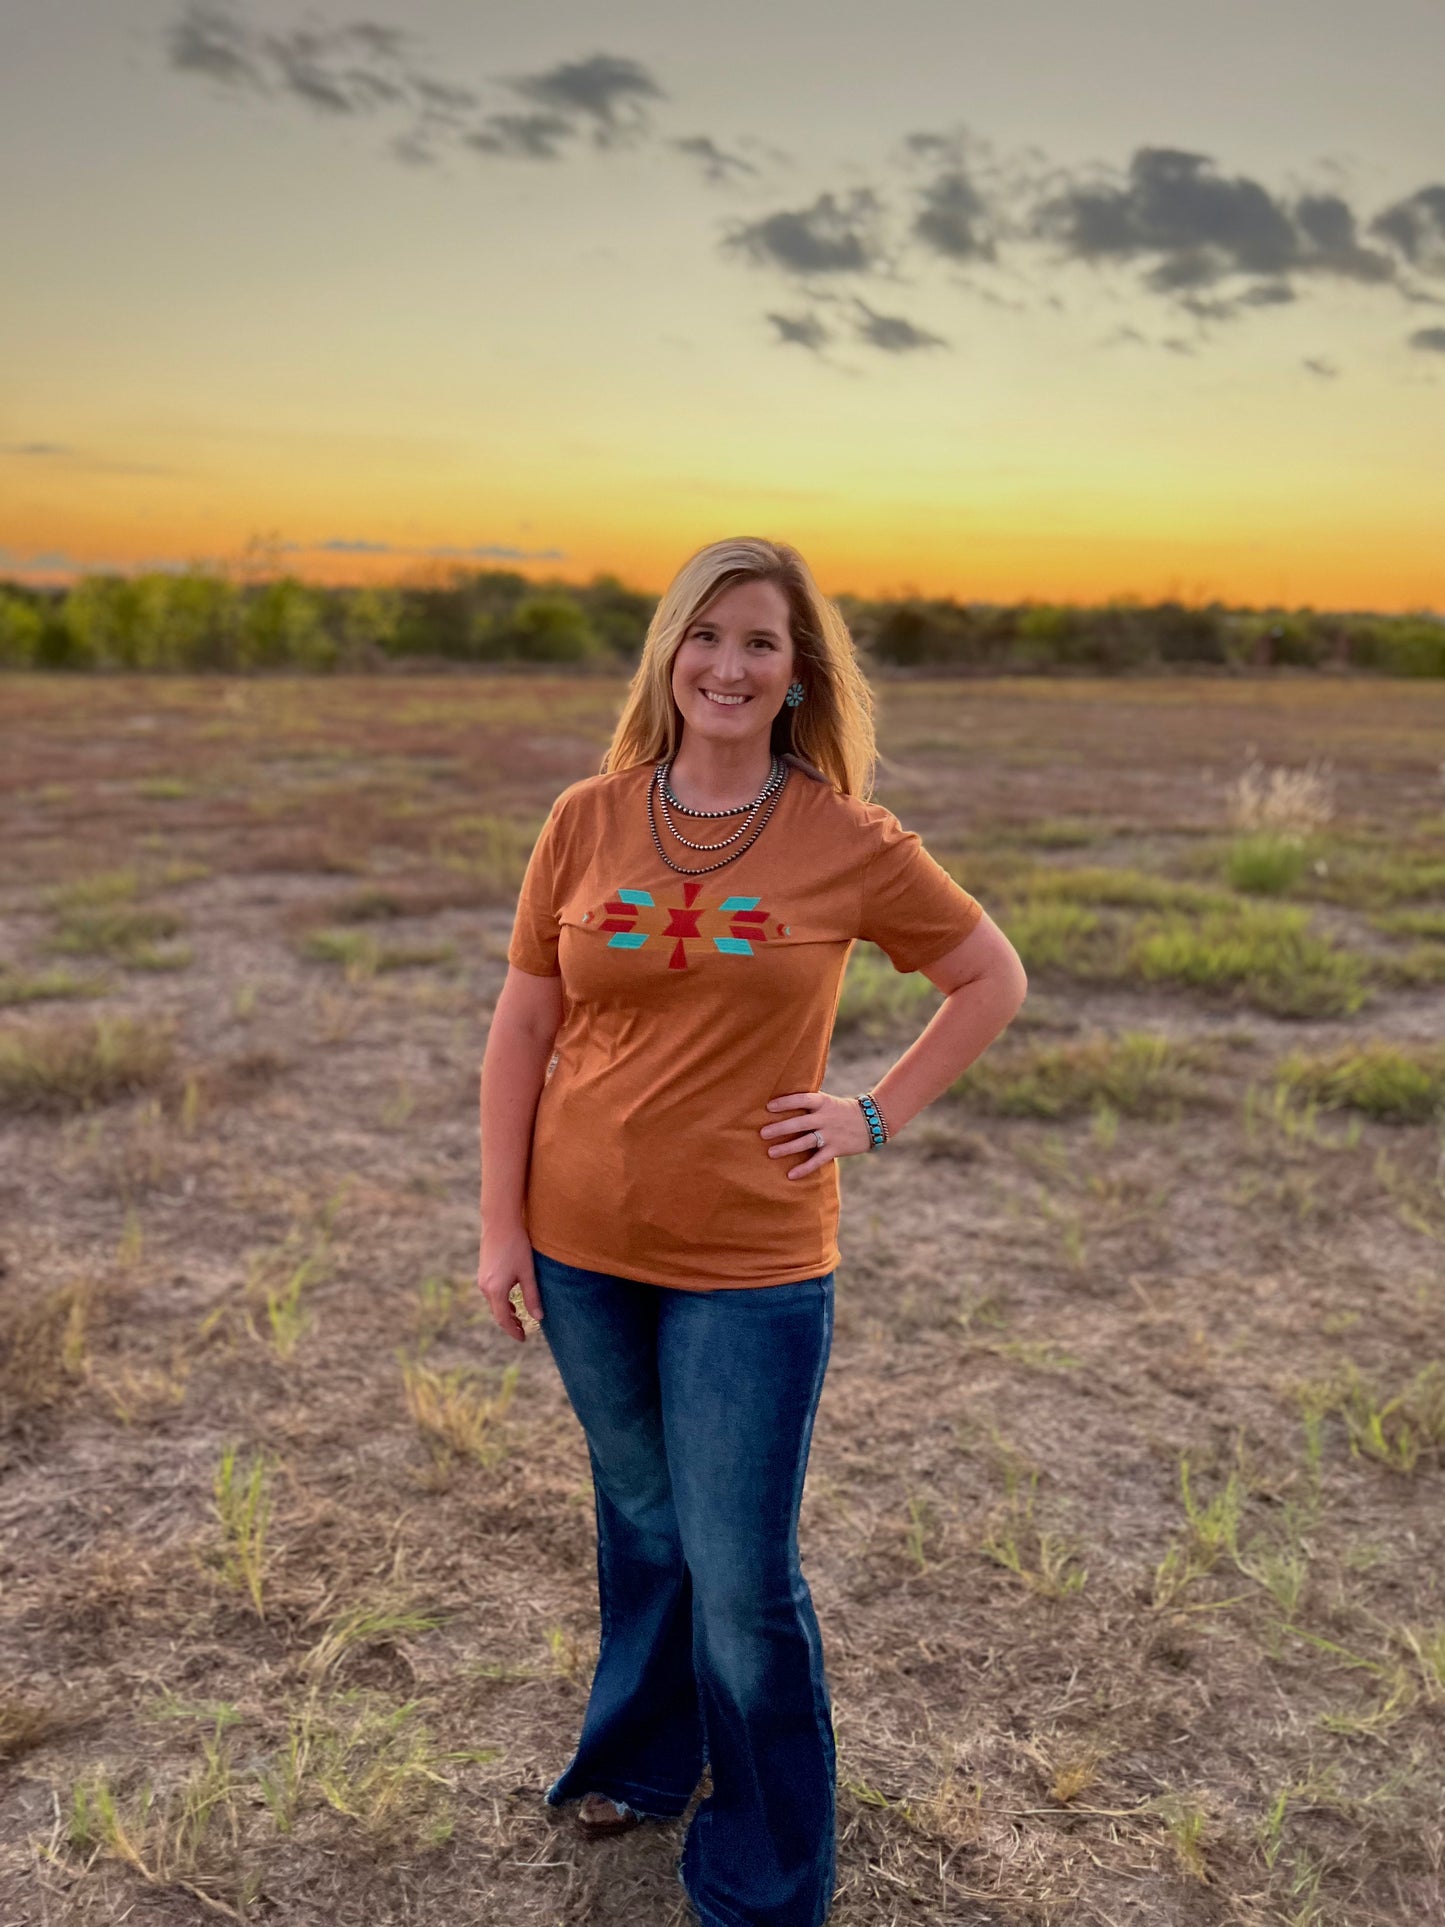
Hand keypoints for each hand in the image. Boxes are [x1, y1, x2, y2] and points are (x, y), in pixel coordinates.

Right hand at [478, 1227, 544, 1341]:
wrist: (500, 1222)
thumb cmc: (516, 1246)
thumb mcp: (527, 1273)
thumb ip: (532, 1296)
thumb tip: (539, 1318)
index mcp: (496, 1290)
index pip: (503, 1319)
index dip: (513, 1331)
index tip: (523, 1339)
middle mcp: (485, 1287)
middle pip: (496, 1313)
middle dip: (509, 1324)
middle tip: (523, 1331)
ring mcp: (482, 1279)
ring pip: (493, 1303)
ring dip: (505, 1312)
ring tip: (519, 1317)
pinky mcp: (483, 1271)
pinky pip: (491, 1293)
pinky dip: (500, 1301)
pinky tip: (511, 1300)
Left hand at [760, 1089, 874, 1177]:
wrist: (872, 1121)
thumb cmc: (841, 1111)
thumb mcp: (827, 1101)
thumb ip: (809, 1103)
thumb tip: (781, 1102)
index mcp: (823, 1103)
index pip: (802, 1099)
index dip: (785, 1102)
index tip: (769, 1107)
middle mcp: (825, 1118)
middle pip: (800, 1122)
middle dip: (780, 1128)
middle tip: (762, 1133)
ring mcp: (831, 1134)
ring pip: (806, 1142)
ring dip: (787, 1148)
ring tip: (770, 1153)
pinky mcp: (836, 1149)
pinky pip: (818, 1160)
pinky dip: (804, 1168)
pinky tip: (791, 1175)